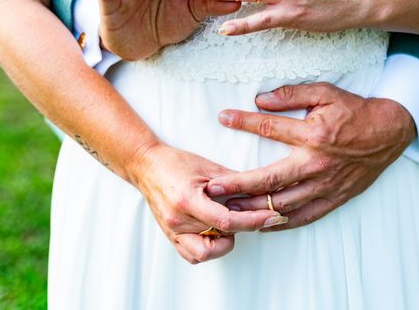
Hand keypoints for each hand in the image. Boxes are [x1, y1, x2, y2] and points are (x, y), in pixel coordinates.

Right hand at [129, 142, 286, 263]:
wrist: (146, 166)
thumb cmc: (176, 162)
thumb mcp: (208, 166)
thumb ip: (235, 181)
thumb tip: (262, 189)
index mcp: (188, 200)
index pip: (227, 221)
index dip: (253, 221)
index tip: (272, 217)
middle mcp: (178, 220)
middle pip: (221, 237)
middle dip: (242, 228)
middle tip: (250, 214)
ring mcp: (172, 231)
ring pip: (206, 253)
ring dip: (222, 242)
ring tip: (226, 222)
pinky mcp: (170, 236)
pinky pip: (193, 255)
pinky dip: (208, 248)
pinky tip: (214, 231)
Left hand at [205, 83, 415, 229]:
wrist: (389, 133)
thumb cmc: (354, 111)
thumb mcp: (326, 93)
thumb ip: (293, 94)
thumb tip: (261, 98)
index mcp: (314, 134)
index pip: (271, 128)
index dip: (244, 122)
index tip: (223, 118)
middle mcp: (318, 163)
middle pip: (272, 179)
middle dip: (240, 184)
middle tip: (214, 188)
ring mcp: (326, 185)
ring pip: (285, 204)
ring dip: (256, 208)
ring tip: (230, 209)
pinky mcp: (334, 198)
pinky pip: (305, 216)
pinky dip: (282, 223)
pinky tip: (262, 225)